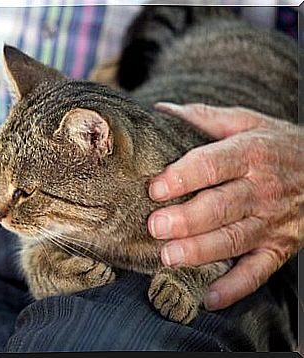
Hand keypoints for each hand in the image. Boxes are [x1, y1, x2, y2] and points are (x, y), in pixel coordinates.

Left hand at [147, 103, 302, 310]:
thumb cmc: (274, 144)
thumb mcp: (246, 122)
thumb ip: (203, 117)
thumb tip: (161, 111)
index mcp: (250, 153)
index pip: (212, 164)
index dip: (183, 177)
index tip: (155, 187)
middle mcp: (261, 189)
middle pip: (221, 206)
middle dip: (187, 219)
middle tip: (156, 226)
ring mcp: (272, 221)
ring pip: (234, 239)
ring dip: (201, 251)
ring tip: (170, 257)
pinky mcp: (279, 246)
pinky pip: (258, 271)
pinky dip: (235, 287)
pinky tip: (209, 297)